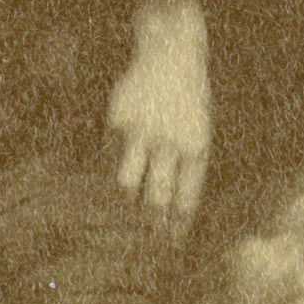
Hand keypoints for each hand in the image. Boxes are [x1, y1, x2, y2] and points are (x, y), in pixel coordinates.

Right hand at [108, 1, 210, 234]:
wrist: (171, 52)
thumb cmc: (189, 97)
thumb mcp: (199, 130)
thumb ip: (185, 166)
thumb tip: (168, 209)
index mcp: (197, 148)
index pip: (186, 200)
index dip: (177, 229)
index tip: (170, 250)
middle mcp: (170, 143)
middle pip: (157, 199)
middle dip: (151, 229)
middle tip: (144, 251)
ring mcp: (142, 133)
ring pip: (127, 184)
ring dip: (124, 208)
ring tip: (119, 226)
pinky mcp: (117, 122)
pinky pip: (110, 157)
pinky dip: (108, 172)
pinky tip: (104, 183)